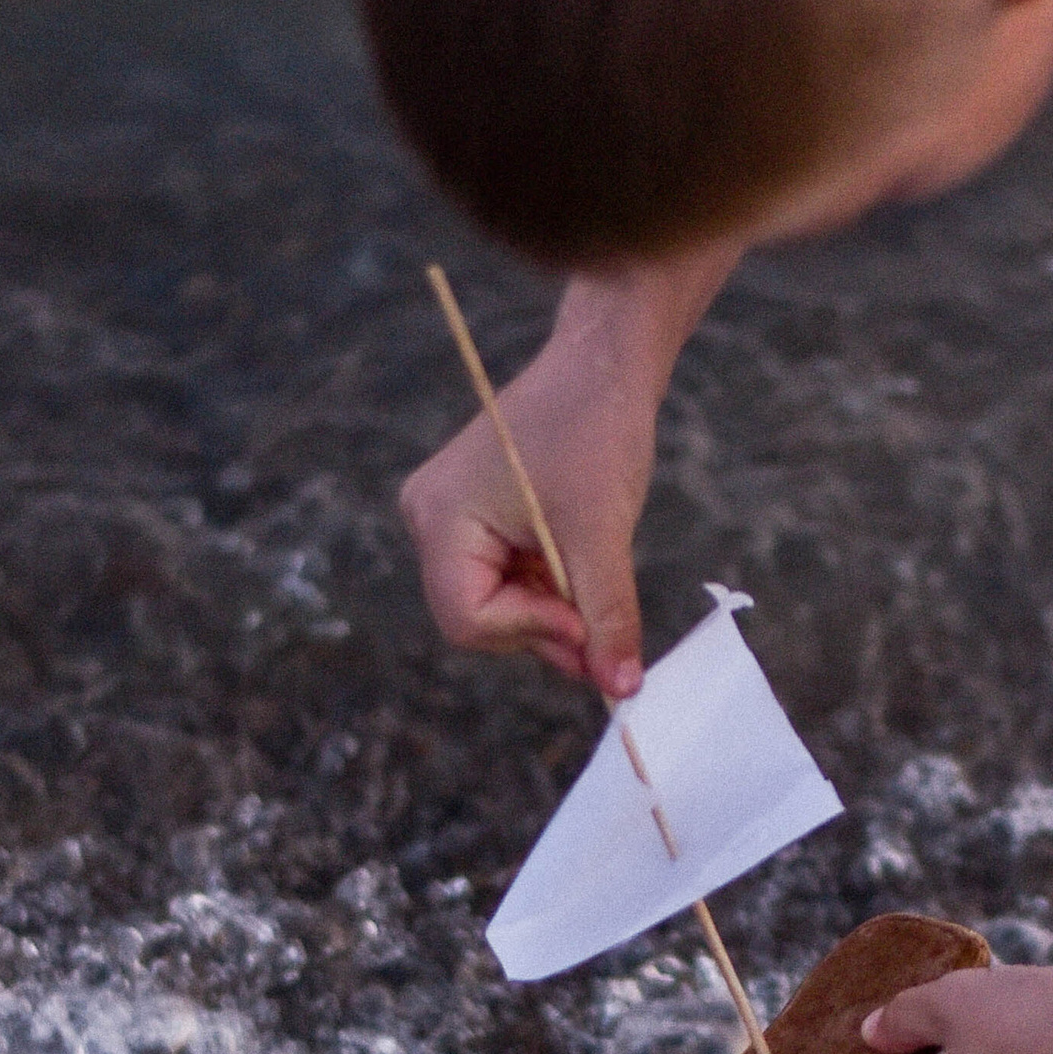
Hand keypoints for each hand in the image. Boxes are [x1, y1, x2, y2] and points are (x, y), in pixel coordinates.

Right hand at [399, 246, 740, 696]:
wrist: (605, 363)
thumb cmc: (596, 430)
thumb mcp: (603, 535)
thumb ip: (606, 616)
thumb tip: (621, 691)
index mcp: (440, 519)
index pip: (469, 620)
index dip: (532, 634)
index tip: (589, 622)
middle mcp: (431, 522)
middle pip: (479, 620)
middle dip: (543, 629)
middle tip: (602, 629)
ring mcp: (451, 520)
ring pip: (498, 606)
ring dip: (552, 611)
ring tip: (596, 582)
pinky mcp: (480, 519)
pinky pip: (507, 579)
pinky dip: (549, 588)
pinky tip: (582, 564)